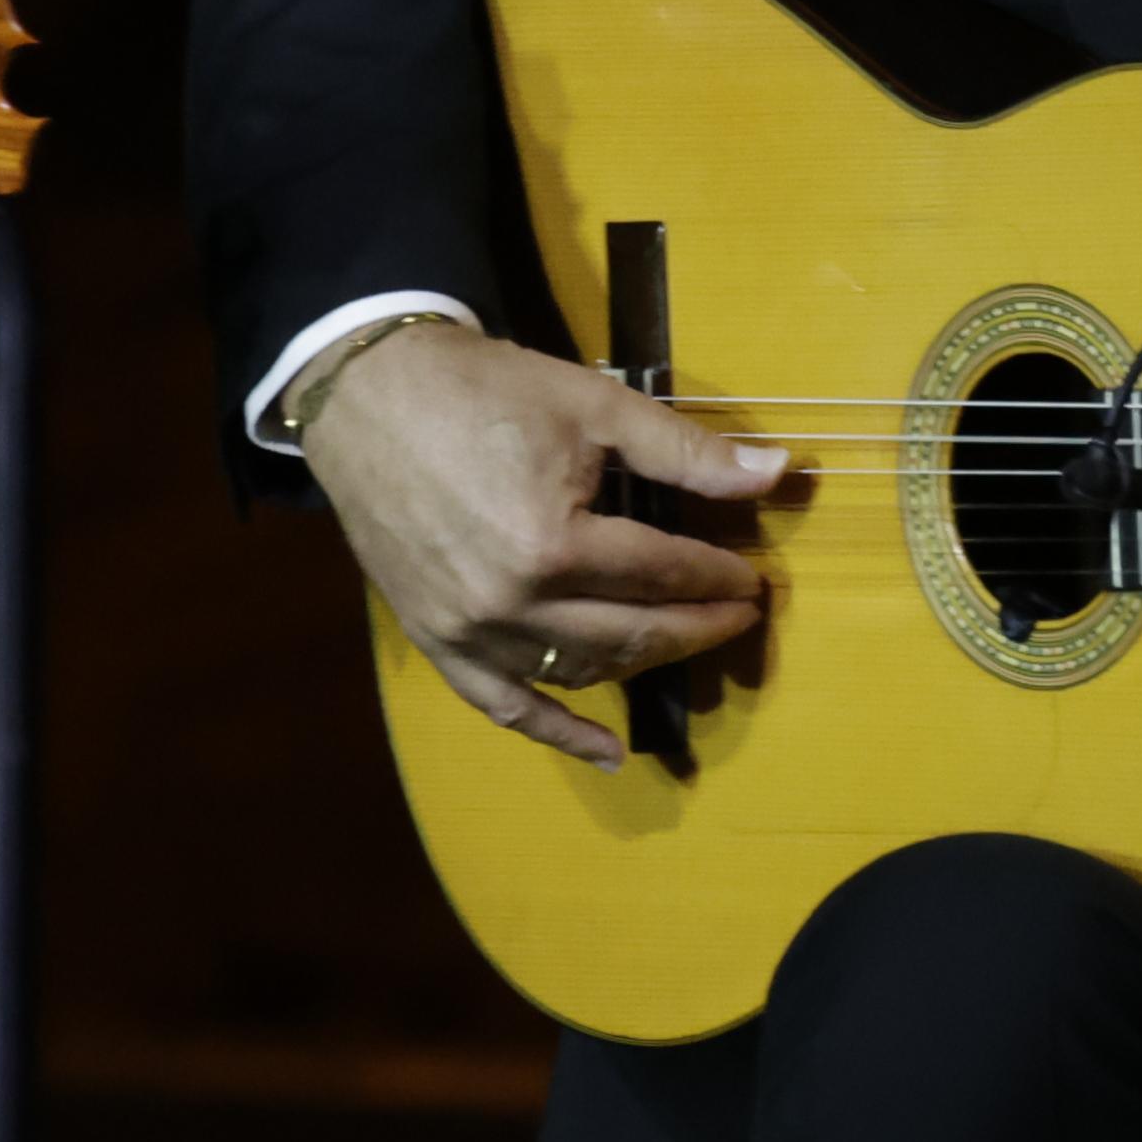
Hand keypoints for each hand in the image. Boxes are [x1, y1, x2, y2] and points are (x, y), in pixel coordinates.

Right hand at [297, 318, 787, 768]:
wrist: (367, 392)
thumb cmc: (482, 389)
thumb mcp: (593, 405)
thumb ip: (685, 450)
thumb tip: (775, 471)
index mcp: (553, 543)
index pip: (662, 574)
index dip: (717, 576)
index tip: (751, 577)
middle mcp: (512, 603)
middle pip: (632, 632)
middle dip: (698, 626)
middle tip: (740, 615)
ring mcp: (470, 631)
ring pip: (579, 671)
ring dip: (643, 663)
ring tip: (684, 641)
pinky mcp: (436, 642)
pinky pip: (504, 706)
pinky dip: (559, 734)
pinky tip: (610, 752)